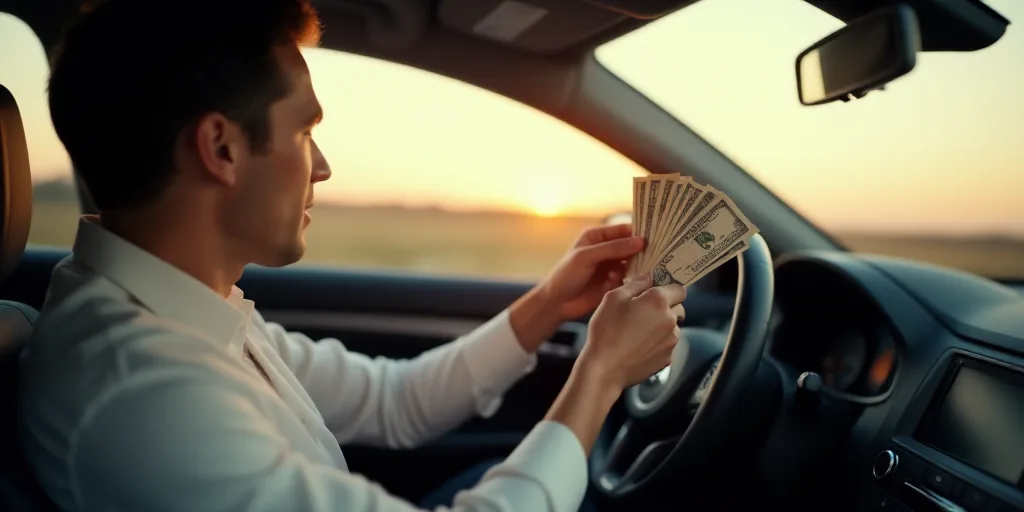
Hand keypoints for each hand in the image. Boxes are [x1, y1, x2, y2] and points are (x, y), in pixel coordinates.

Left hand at [536, 224, 644, 321]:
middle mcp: (606, 249)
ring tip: (623, 271)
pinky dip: (625, 279)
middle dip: (640, 251)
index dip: (638, 232)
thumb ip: (613, 248)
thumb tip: (641, 241)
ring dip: (632, 267)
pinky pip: (628, 278)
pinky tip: (613, 282)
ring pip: (632, 263)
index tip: (655, 238)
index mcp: (597, 236)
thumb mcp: (587, 256)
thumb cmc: (566, 274)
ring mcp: (611, 266)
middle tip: (653, 256)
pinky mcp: (614, 282)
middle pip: (631, 246)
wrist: (557, 302)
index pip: (624, 229)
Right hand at [577, 275, 687, 389]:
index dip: (669, 289)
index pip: (679, 289)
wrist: (605, 369)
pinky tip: (640, 346)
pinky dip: (658, 343)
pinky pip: (667, 344)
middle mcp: (670, 320)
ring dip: (662, 326)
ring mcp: (671, 341)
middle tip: (644, 313)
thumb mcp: (613, 298)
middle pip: (678, 308)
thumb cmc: (606, 330)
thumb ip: (635, 284)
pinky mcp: (667, 358)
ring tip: (639, 332)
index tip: (656, 293)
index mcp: (658, 301)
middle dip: (666, 308)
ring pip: (673, 327)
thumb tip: (649, 278)